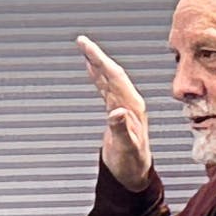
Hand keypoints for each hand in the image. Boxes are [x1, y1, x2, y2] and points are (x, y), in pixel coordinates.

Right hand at [78, 36, 153, 190]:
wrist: (135, 175)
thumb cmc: (131, 164)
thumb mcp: (126, 149)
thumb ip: (121, 130)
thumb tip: (117, 112)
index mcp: (133, 107)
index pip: (114, 76)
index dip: (100, 60)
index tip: (86, 47)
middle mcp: (130, 103)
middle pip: (111, 72)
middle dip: (97, 55)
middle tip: (81, 41)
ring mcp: (124, 106)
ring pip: (109, 78)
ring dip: (97, 63)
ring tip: (84, 49)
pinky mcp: (117, 112)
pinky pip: (106, 88)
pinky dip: (98, 77)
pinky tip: (92, 70)